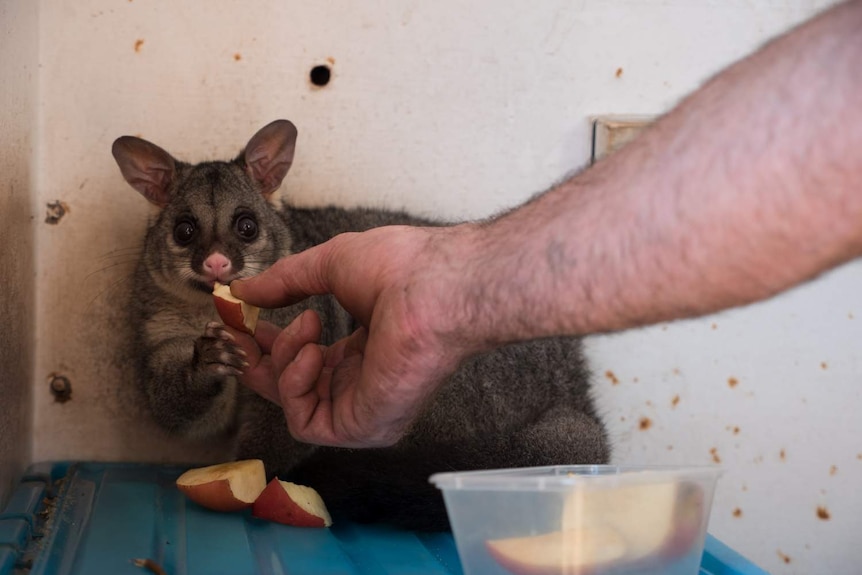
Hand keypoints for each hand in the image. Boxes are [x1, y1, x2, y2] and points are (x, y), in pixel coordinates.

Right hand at [232, 225, 473, 447]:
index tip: (242, 322)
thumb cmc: (399, 268)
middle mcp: (365, 382)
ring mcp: (365, 408)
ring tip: (307, 324)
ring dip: (284, 360)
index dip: (271, 344)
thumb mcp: (330, 265)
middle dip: (263, 359)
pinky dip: (295, 385)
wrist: (432, 285)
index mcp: (366, 350)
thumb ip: (285, 281)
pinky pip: (305, 421)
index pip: (308, 362)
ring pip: (295, 404)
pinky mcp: (362, 427)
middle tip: (242, 331)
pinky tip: (311, 351)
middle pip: (295, 389)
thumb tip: (244, 291)